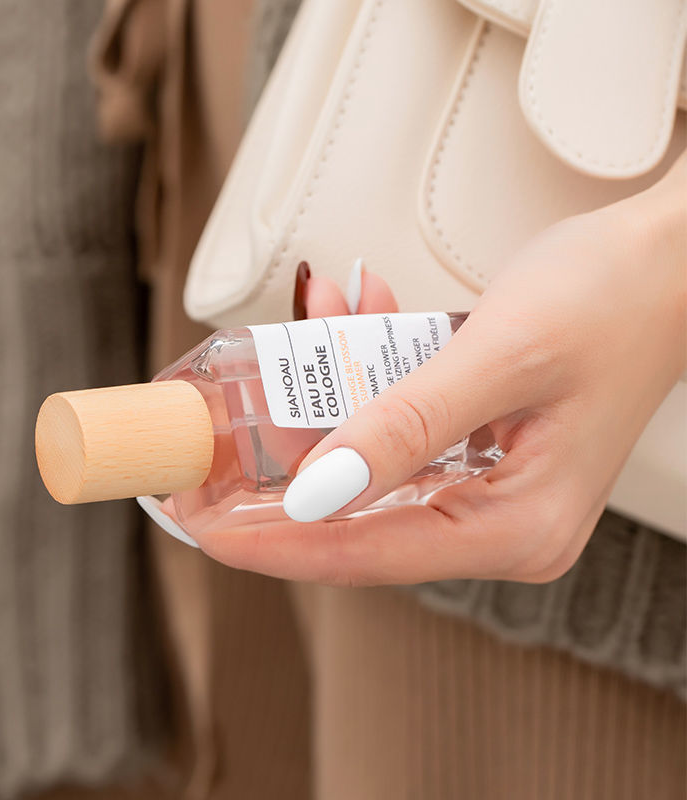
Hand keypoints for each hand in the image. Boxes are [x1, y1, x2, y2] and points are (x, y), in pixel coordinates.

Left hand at [194, 153, 686, 585]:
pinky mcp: (481, 450)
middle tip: (214, 444)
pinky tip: (353, 322)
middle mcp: (503, 523)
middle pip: (355, 516)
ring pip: (370, 464)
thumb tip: (314, 493)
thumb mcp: (500, 357)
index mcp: (516, 526)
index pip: (364, 553)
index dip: (272, 541)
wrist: (672, 257)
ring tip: (305, 328)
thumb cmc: (616, 298)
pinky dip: (368, 380)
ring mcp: (491, 489)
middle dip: (282, 465)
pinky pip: (398, 429)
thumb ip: (403, 428)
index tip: (200, 524)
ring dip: (328, 400)